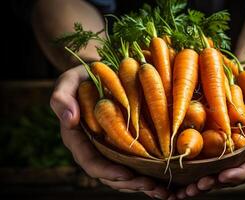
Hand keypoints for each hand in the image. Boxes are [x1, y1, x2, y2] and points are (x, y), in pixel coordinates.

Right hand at [50, 65, 171, 198]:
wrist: (100, 73)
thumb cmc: (82, 77)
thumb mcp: (69, 82)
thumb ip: (62, 98)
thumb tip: (69, 120)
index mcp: (78, 139)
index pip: (90, 161)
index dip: (107, 171)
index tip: (127, 174)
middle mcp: (94, 148)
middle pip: (109, 175)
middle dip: (130, 183)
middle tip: (152, 186)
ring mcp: (110, 148)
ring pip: (123, 174)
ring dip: (141, 184)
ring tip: (161, 190)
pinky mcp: (124, 145)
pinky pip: (134, 163)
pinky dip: (147, 173)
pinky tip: (163, 180)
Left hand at [174, 65, 244, 198]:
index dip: (241, 173)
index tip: (224, 176)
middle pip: (234, 173)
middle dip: (216, 183)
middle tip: (197, 187)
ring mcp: (230, 147)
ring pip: (217, 170)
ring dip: (202, 182)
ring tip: (184, 190)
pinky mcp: (215, 140)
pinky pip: (205, 157)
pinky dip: (193, 169)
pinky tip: (178, 177)